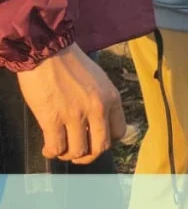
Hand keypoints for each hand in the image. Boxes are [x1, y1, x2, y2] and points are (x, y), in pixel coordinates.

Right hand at [16, 43, 124, 163]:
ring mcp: (75, 116)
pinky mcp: (52, 119)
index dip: (106, 141)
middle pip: (101, 147)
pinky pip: (57, 147)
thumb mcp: (99, 80)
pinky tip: (49, 149)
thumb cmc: (71, 63)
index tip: (95, 140)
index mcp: (112, 98)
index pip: (119, 132)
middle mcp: (97, 109)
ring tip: (61, 150)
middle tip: (79, 155)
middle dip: (89, 156)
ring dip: (68, 155)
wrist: (47, 52)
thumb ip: (102, 101)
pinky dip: (52, 152)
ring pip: (78, 151)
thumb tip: (98, 123)